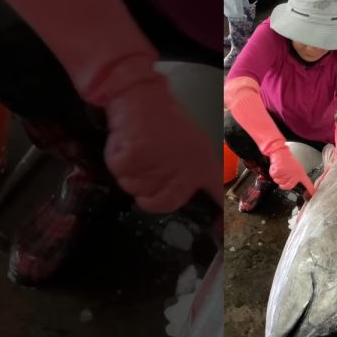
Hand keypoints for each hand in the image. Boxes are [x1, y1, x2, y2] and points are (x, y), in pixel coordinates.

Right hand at [103, 80, 220, 213]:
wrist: (140, 98)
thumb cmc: (164, 120)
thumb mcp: (192, 145)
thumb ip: (194, 173)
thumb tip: (193, 193)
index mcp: (202, 166)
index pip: (214, 199)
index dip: (216, 223)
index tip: (217, 238)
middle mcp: (182, 172)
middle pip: (163, 204)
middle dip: (151, 191)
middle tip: (151, 166)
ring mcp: (156, 170)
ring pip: (138, 192)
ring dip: (134, 177)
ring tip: (141, 152)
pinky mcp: (131, 164)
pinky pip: (121, 177)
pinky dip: (120, 165)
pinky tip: (128, 147)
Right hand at [268, 147, 314, 194]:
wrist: (281, 153)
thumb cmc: (288, 160)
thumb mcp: (296, 168)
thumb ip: (296, 177)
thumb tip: (295, 183)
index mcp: (300, 173)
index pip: (307, 183)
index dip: (310, 189)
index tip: (313, 194)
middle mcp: (294, 175)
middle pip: (288, 186)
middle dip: (284, 184)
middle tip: (283, 177)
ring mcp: (287, 174)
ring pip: (279, 182)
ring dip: (278, 177)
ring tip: (281, 170)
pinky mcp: (279, 172)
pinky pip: (274, 177)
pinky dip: (274, 173)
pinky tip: (277, 168)